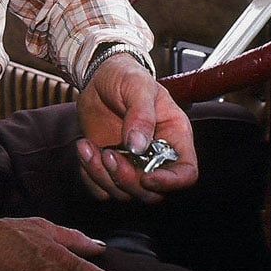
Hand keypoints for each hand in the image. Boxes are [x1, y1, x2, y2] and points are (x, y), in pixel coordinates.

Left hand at [74, 54, 198, 203]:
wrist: (98, 77)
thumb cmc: (126, 76)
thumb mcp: (138, 86)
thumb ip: (141, 114)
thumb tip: (138, 146)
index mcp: (174, 136)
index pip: (186, 173)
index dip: (171, 182)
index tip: (147, 177)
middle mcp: (156, 156)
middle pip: (153, 193)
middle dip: (129, 181)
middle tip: (109, 155)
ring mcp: (133, 164)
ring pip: (125, 194)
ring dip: (103, 176)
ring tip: (89, 146)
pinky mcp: (109, 167)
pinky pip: (101, 188)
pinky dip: (89, 175)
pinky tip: (84, 147)